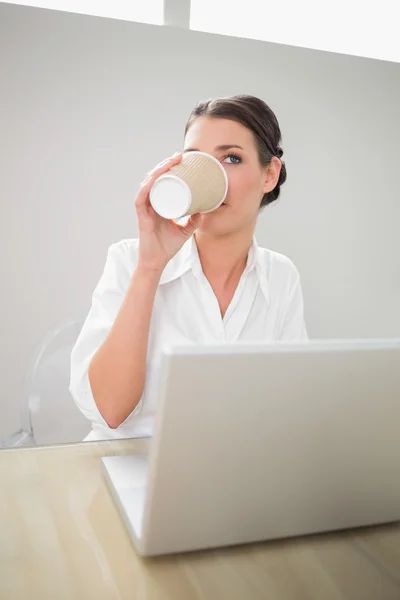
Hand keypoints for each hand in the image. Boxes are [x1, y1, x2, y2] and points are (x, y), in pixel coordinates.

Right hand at [135, 153, 200, 271]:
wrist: (157, 262)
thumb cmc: (167, 247)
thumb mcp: (185, 231)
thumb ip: (194, 221)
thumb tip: (205, 209)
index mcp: (158, 204)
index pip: (162, 182)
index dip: (170, 169)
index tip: (182, 160)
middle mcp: (150, 203)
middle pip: (155, 178)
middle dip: (166, 165)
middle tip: (180, 156)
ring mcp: (145, 208)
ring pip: (149, 183)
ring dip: (159, 170)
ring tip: (172, 162)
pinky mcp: (141, 215)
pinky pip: (142, 197)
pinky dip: (148, 186)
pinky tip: (155, 178)